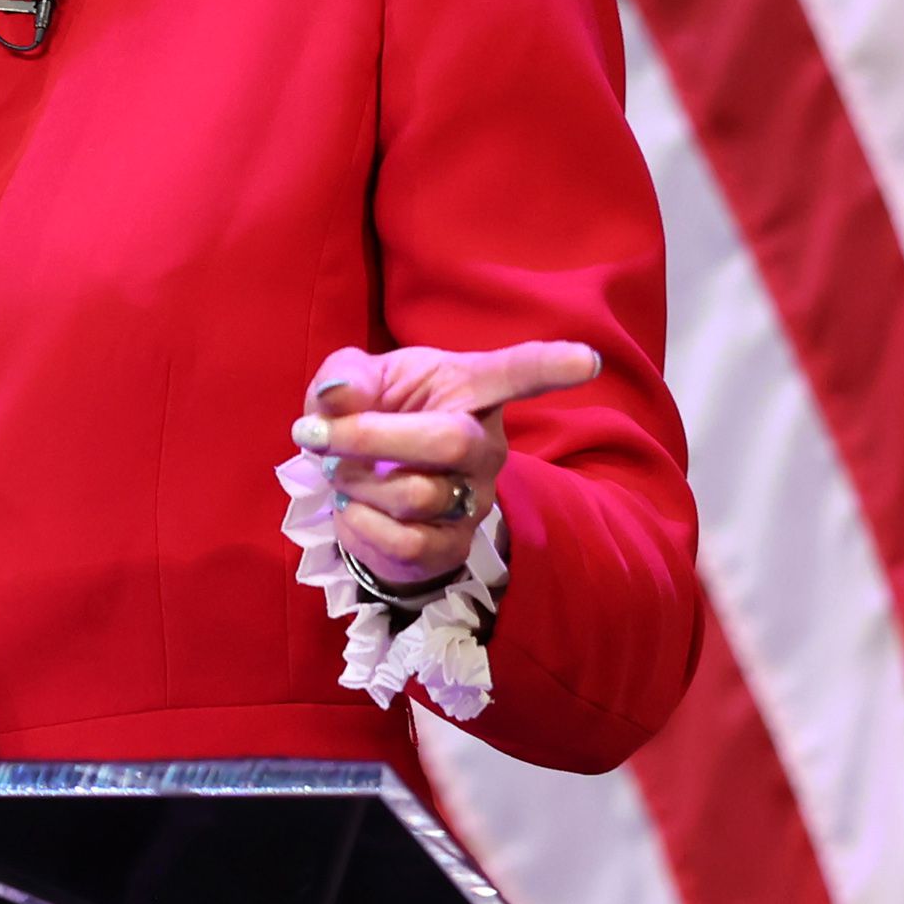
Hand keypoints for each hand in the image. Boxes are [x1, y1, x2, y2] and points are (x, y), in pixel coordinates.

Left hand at [291, 341, 601, 590]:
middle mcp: (485, 444)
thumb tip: (338, 395)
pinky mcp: (455, 544)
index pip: (516, 373)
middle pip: (451, 442)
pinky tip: (354, 508)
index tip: (585, 359)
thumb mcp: (349, 384)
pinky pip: (407, 541)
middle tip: (318, 434)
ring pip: (418, 495)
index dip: (549, 366)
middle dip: (371, 437)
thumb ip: (343, 379)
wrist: (356, 488)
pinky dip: (361, 523)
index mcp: (468, 388)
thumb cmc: (367, 416)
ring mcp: (476, 497)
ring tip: (341, 471)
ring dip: (357, 481)